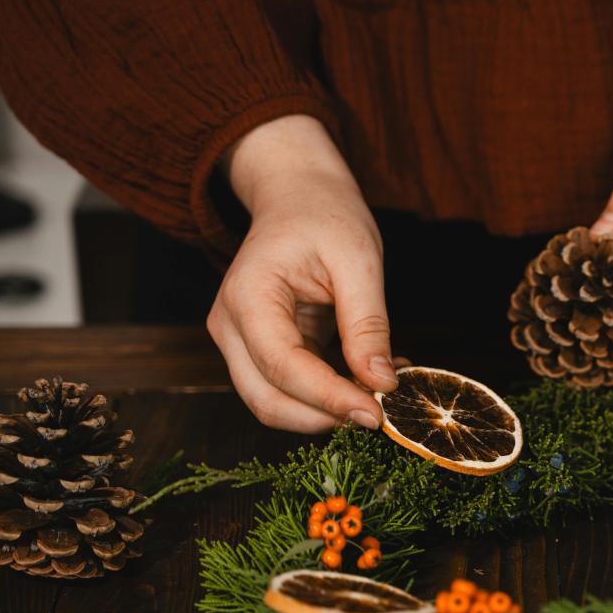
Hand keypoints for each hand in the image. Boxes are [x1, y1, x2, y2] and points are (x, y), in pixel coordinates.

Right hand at [207, 115, 398, 431]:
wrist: (298, 196)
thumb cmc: (325, 215)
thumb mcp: (359, 259)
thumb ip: (368, 324)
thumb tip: (381, 383)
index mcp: (248, 296)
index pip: (283, 367)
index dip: (329, 398)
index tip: (376, 413)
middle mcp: (231, 326)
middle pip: (268, 400)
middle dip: (324, 416)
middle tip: (382, 411)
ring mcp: (241, 342)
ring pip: (275, 404)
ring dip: (328, 411)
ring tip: (381, 387)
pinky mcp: (262, 351)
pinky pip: (291, 390)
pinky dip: (330, 396)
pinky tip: (370, 377)